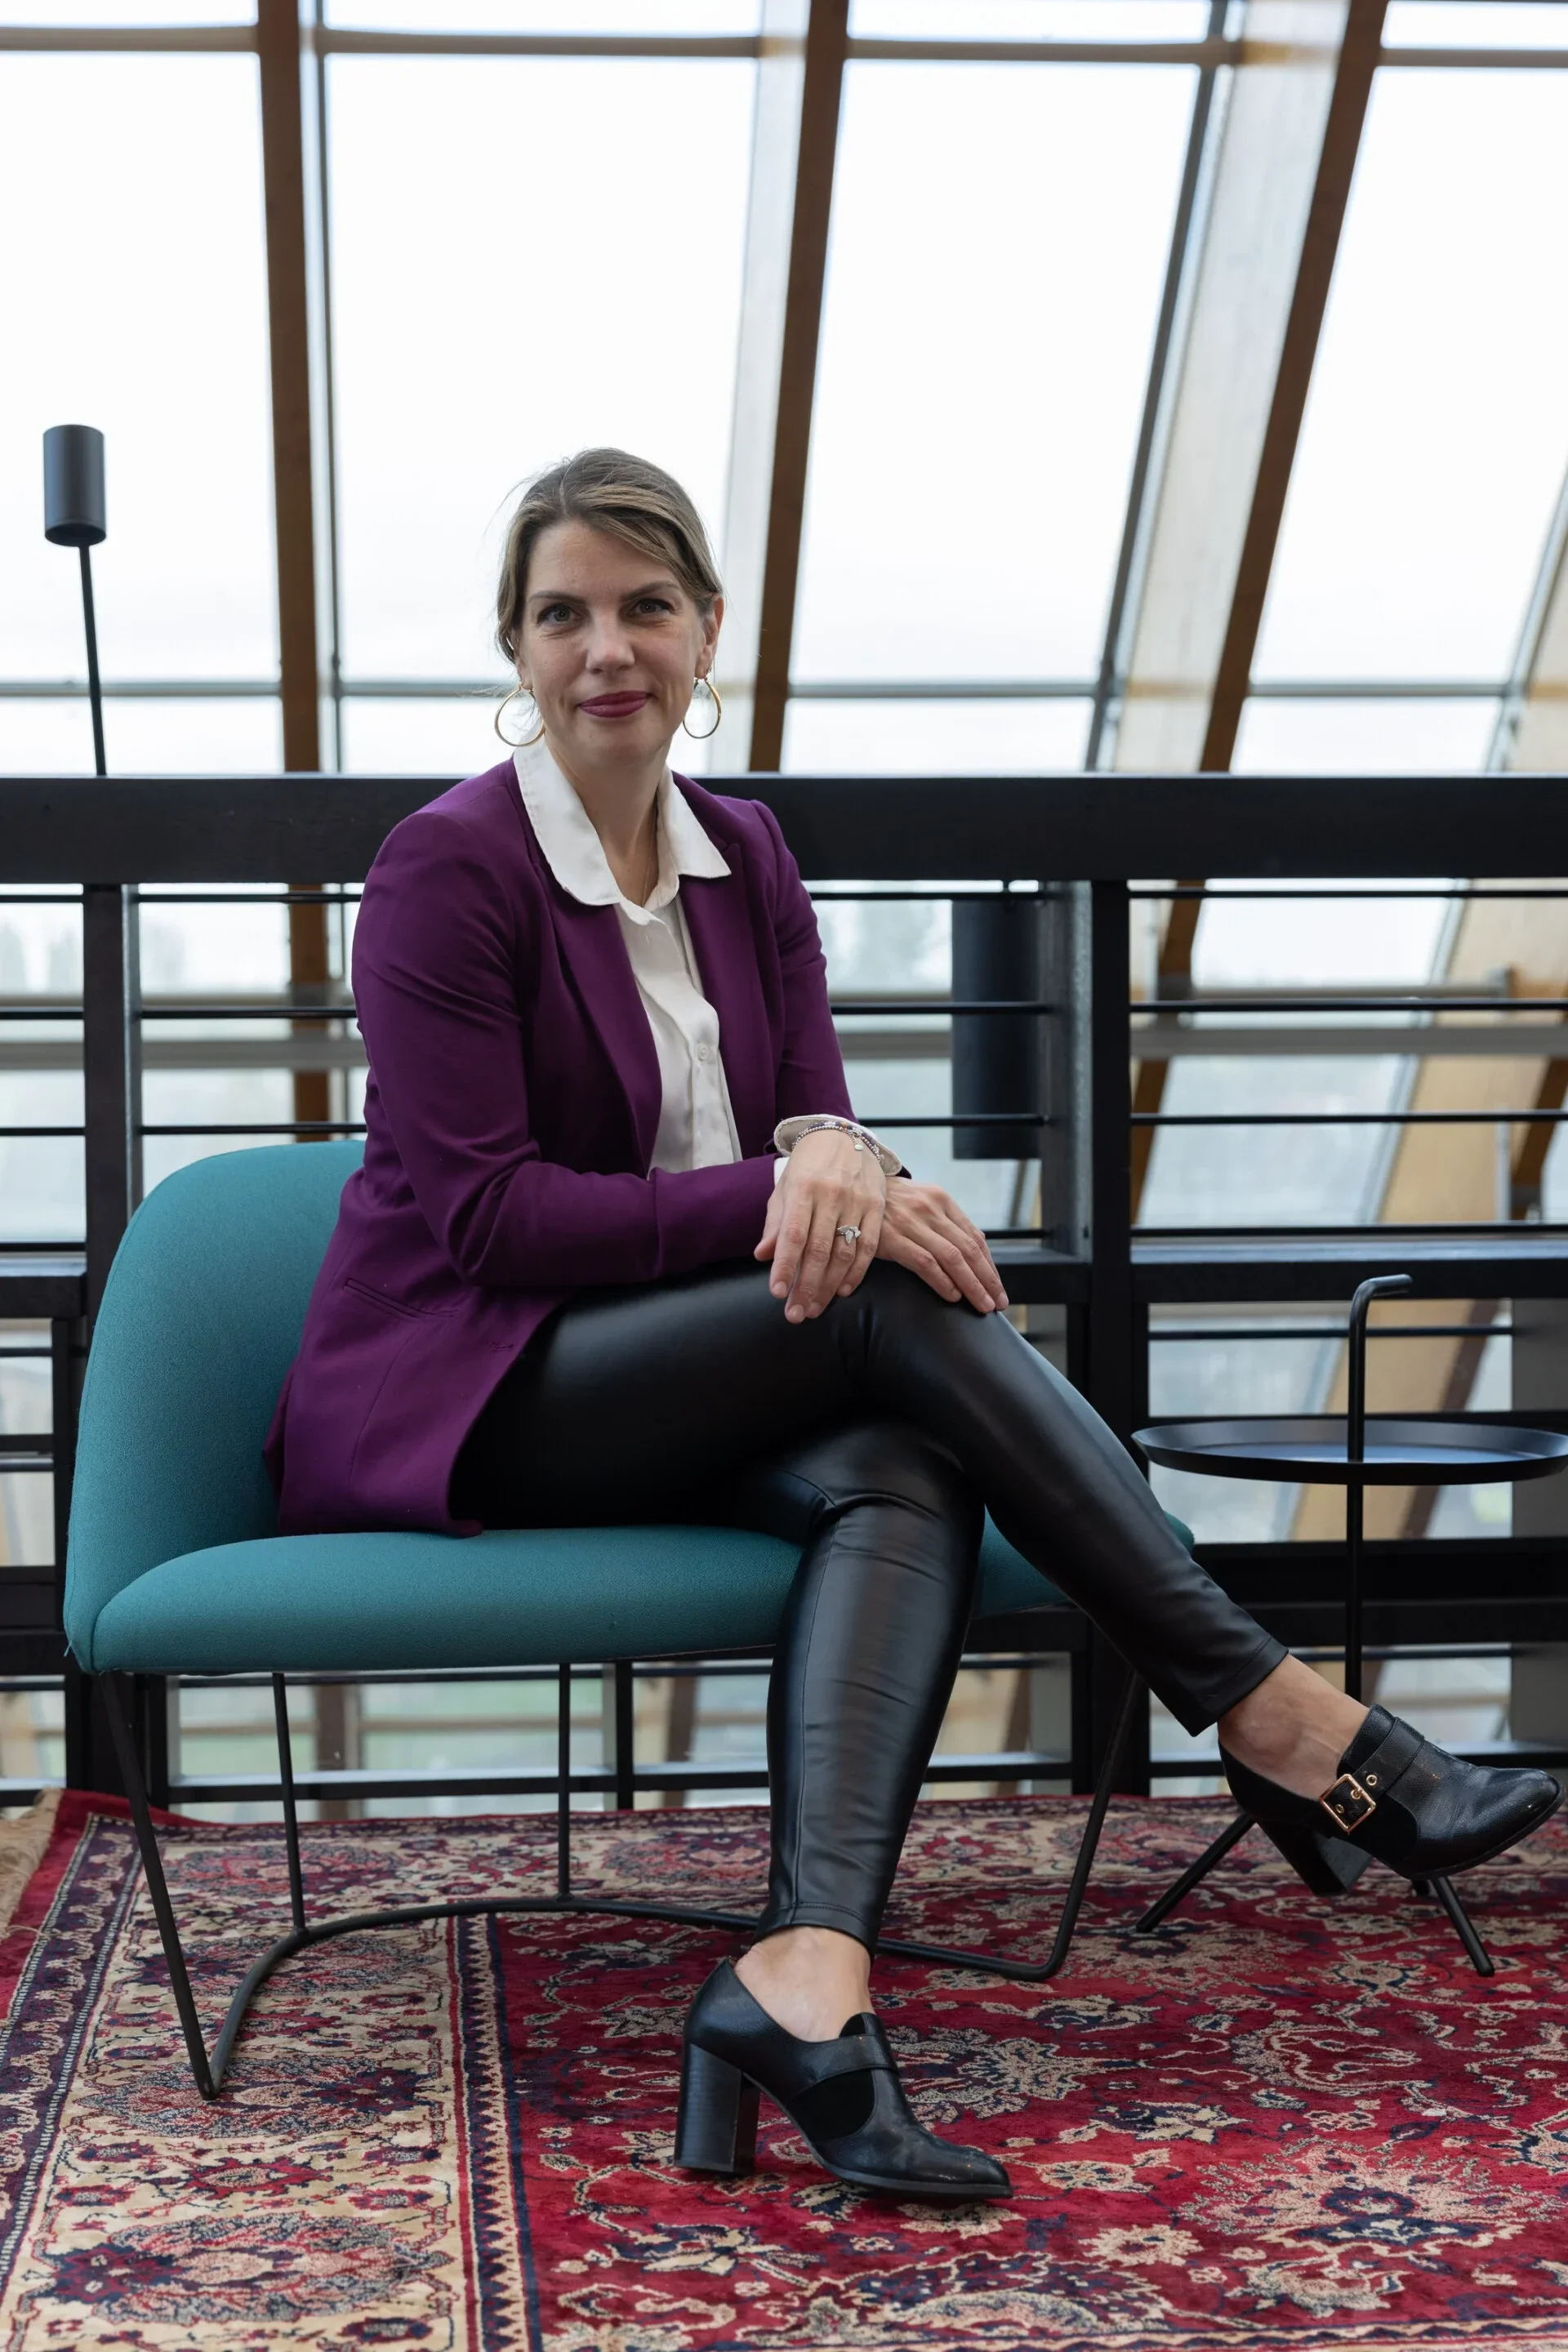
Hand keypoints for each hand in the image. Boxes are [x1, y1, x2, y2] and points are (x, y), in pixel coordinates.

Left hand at [754, 1128, 886, 1322]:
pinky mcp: (877, 1206)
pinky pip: (869, 1246)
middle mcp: (831, 1195)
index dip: (785, 1266)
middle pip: (819, 1249)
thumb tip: (763, 1255)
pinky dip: (856, 1272)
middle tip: (795, 1314)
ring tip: (815, 1308)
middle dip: (806, 1286)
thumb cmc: (807, 1166)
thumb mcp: (785, 1188)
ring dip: (829, 1286)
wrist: (842, 1135)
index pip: (793, 1234)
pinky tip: (842, 1290)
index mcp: (803, 1188)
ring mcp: (858, 1201)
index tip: (777, 1293)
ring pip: (844, 1253)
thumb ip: (776, 1223)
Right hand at [876, 1180, 1008, 1313]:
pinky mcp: (892, 1238)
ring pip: (952, 1257)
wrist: (853, 1189)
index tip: (997, 1287)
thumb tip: (977, 1244)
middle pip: (968, 1249)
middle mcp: (931, 1209)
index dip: (990, 1265)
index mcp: (942, 1201)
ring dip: (971, 1285)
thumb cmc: (889, 1201)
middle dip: (987, 1279)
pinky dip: (942, 1281)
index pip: (974, 1237)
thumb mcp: (922, 1201)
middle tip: (998, 1302)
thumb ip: (947, 1221)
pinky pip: (925, 1262)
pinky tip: (953, 1295)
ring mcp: (912, 1223)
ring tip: (982, 1305)